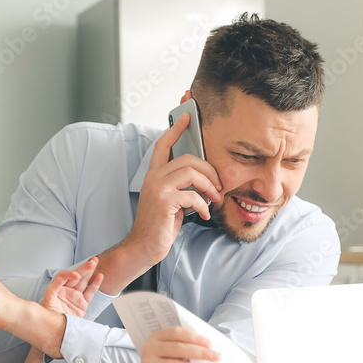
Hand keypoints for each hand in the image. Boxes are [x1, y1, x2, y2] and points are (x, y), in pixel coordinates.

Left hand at [41, 257, 103, 316]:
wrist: (56, 332)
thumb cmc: (49, 317)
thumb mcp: (48, 302)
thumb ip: (53, 289)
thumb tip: (60, 278)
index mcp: (56, 289)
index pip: (63, 276)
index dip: (70, 274)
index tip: (76, 275)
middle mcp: (66, 291)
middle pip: (76, 276)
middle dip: (84, 268)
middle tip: (92, 261)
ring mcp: (75, 297)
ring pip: (84, 282)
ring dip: (89, 272)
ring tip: (95, 262)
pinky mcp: (82, 304)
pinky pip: (90, 292)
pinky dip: (95, 284)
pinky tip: (99, 276)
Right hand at [124, 113, 221, 264]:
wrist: (143, 247)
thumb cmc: (159, 225)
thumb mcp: (170, 200)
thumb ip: (180, 185)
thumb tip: (203, 178)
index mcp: (154, 175)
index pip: (164, 144)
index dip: (176, 128)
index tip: (187, 115)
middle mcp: (153, 177)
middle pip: (187, 158)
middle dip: (209, 169)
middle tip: (218, 185)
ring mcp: (157, 188)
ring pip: (191, 172)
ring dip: (209, 185)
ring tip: (215, 198)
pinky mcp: (163, 201)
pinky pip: (192, 194)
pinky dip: (203, 205)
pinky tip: (204, 214)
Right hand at [136, 327, 219, 362]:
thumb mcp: (170, 353)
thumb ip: (184, 347)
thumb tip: (208, 349)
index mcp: (156, 337)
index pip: (176, 333)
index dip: (194, 337)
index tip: (209, 344)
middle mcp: (151, 349)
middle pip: (179, 348)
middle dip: (200, 353)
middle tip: (216, 357)